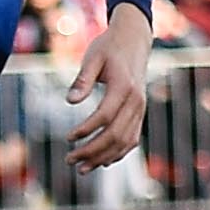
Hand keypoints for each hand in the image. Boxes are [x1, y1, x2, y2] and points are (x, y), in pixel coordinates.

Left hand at [65, 3, 151, 170]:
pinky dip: (117, 153)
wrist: (134, 41)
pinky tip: (101, 162)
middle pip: (115, 134)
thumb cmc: (108, 47)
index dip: (86, 130)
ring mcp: (140, 109)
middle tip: (69, 160)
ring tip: (81, 169)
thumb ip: (82, 79)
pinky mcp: (140, 113)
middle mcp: (137, 101)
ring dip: (103, 157)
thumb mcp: (92, 58)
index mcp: (124, 86)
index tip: (68, 138)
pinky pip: (132, 139)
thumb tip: (69, 101)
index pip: (105, 116)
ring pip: (125, 142)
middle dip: (92, 151)